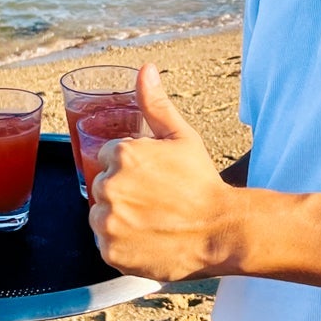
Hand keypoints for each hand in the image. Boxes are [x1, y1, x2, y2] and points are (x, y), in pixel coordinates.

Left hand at [88, 64, 240, 280]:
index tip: (151, 179)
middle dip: (122, 191)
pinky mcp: (111, 251)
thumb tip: (145, 69)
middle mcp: (109, 186)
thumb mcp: (181, 137)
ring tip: (150, 220)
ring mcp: (109, 221)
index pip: (107, 158)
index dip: (131, 168)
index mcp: (122, 154)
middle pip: (101, 186)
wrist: (220, 230)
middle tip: (154, 201)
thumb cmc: (202, 182)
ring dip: (118, 217)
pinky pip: (105, 244)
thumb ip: (156, 104)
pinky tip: (147, 238)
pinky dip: (121, 243)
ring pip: (100, 215)